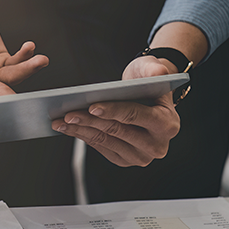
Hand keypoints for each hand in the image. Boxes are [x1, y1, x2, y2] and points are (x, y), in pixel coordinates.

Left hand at [51, 56, 180, 166]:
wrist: (146, 98)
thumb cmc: (147, 83)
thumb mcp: (152, 69)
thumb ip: (156, 69)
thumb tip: (159, 71)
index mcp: (167, 125)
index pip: (137, 116)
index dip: (114, 111)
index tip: (92, 106)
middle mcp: (157, 146)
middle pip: (118, 131)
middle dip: (90, 121)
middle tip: (68, 114)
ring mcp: (140, 156)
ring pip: (105, 141)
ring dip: (81, 130)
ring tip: (61, 121)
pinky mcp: (124, 160)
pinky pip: (100, 147)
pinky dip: (83, 136)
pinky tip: (68, 127)